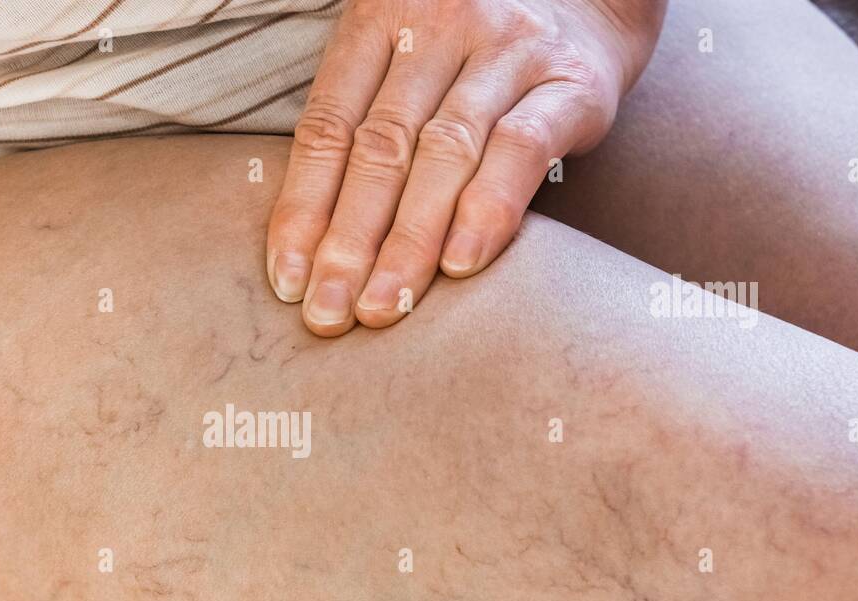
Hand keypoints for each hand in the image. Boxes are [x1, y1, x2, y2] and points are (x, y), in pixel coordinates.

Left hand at [266, 0, 666, 335]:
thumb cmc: (474, 54)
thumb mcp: (406, 63)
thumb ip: (362, 125)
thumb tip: (308, 243)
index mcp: (380, 20)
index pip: (327, 127)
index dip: (302, 210)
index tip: (287, 282)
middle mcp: (440, 25)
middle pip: (380, 148)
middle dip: (348, 243)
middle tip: (328, 313)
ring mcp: (507, 50)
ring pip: (444, 154)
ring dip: (408, 242)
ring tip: (385, 305)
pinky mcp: (570, 82)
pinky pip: (521, 149)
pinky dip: (487, 208)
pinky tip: (460, 263)